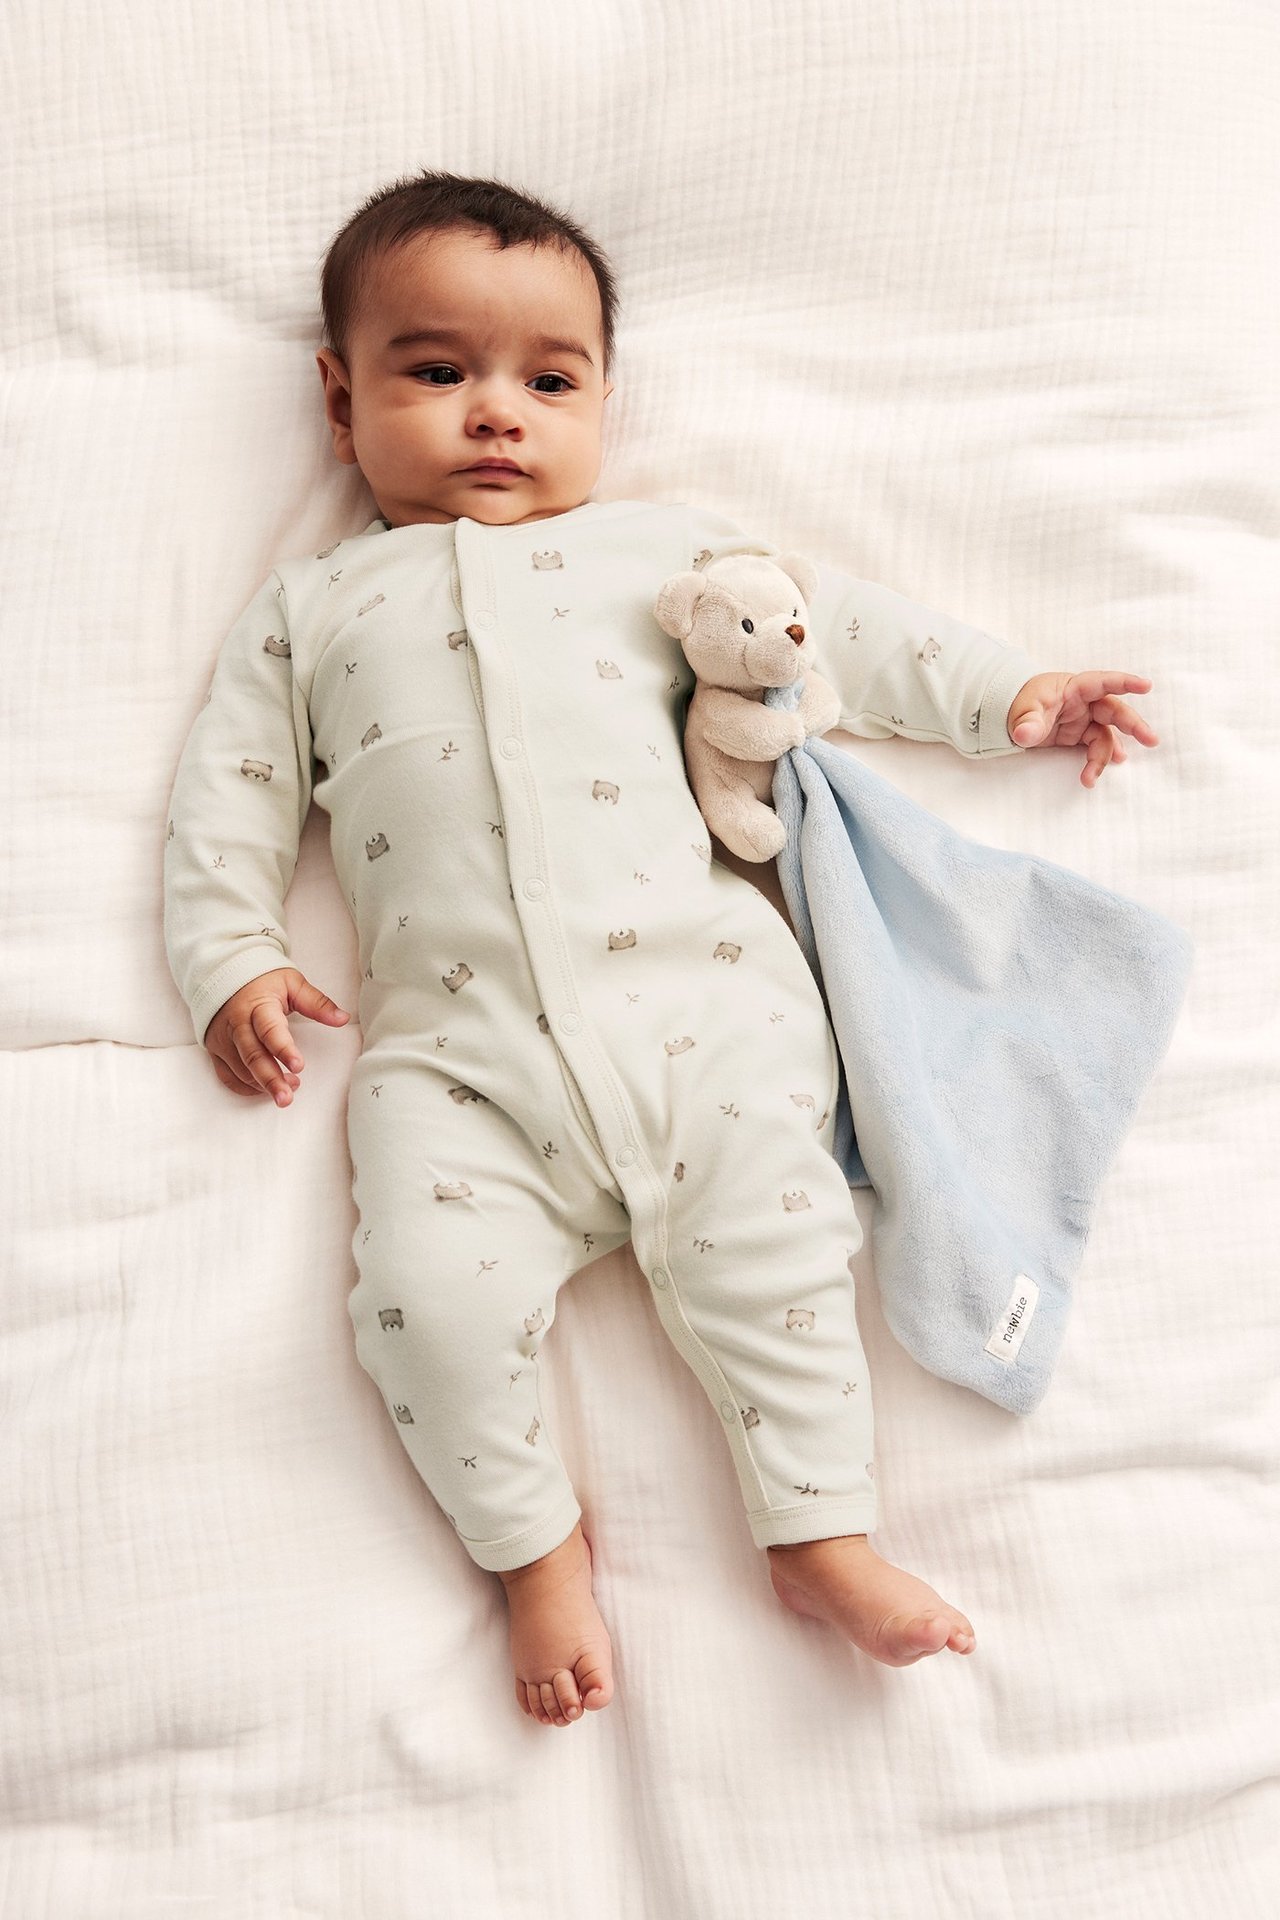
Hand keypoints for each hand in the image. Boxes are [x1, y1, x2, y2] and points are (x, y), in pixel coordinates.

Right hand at [204, 968, 349, 1106]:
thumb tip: (343, 1018)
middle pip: (252, 1056)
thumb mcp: (292, 983)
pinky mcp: (216, 1049)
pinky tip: (263, 1091)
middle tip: (287, 1097)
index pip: (270, 1030)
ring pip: (240, 1069)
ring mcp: (224, 1038)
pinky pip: (227, 1075)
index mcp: (257, 1005)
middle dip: (270, 1079)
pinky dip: (245, 1087)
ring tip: (288, 1091)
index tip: (299, 1066)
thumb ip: (317, 1003)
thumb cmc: (262, 980)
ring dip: (263, 1084)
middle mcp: (237, 1023)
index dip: (284, 1049)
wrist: (225, 973)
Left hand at [1006, 671, 1159, 787]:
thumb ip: (1026, 722)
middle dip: (1133, 725)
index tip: (1146, 686)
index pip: (1102, 682)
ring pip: (1105, 735)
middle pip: (1114, 711)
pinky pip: (1095, 746)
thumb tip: (1025, 734)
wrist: (1010, 714)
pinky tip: (1093, 774)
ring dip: (1105, 755)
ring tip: (1092, 777)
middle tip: (1151, 740)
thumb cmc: (1020, 702)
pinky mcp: (1079, 735)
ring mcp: (1084, 719)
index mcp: (1073, 688)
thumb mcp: (1020, 710)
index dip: (1125, 683)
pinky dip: (1096, 760)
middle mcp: (1084, 702)